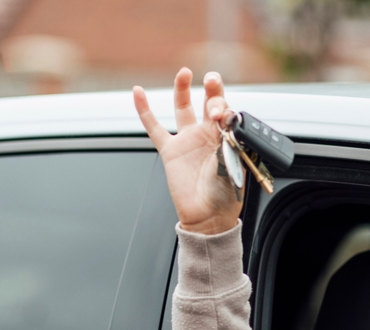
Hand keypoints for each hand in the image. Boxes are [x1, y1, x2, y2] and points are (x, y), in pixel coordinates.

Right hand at [133, 68, 242, 235]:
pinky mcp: (170, 150)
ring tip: (185, 72)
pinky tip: (137, 92)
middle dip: (212, 91)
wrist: (208, 217)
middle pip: (209, 104)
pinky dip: (144, 110)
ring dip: (183, 89)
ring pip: (183, 108)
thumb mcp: (231, 166)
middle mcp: (208, 136)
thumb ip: (225, 143)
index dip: (224, 107)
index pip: (227, 112)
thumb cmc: (225, 196)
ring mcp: (188, 141)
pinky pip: (153, 127)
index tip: (221, 112)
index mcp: (228, 139)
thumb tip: (223, 124)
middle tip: (211, 79)